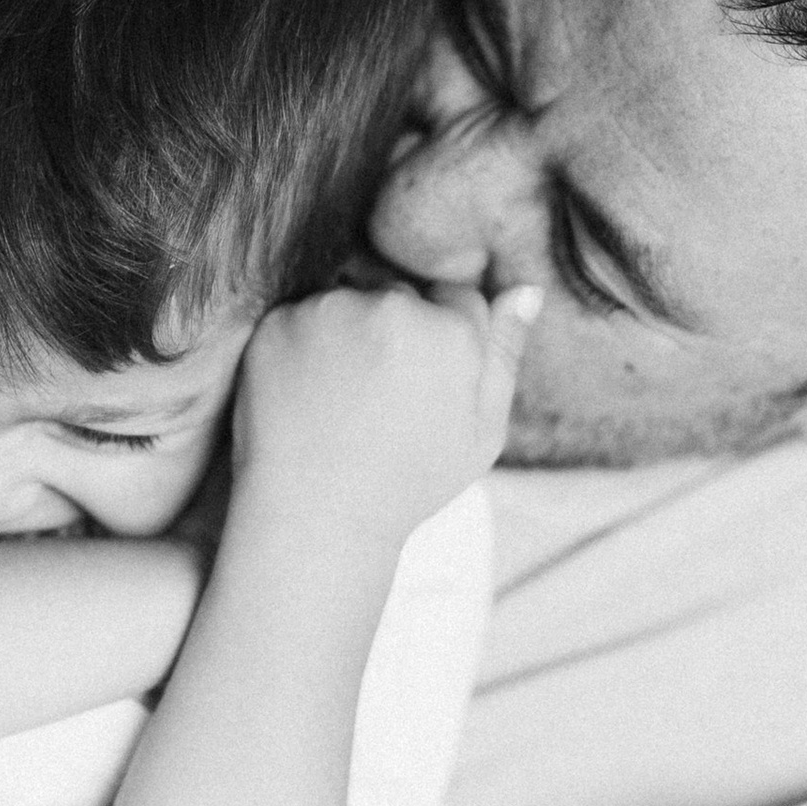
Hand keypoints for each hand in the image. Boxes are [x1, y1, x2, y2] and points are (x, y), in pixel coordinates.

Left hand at [229, 280, 537, 551]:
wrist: (316, 516)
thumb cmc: (408, 481)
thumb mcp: (482, 431)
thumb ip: (504, 353)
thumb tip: (527, 289)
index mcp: (451, 331)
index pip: (458, 294)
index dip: (442, 337)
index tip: (422, 382)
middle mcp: (392, 306)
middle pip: (402, 291)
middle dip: (396, 328)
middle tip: (380, 396)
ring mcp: (330, 310)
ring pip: (350, 298)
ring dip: (349, 329)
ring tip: (344, 398)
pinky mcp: (280, 321)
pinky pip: (302, 314)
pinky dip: (305, 343)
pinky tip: (310, 393)